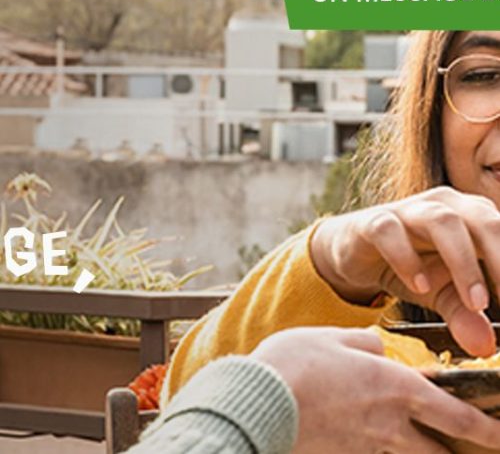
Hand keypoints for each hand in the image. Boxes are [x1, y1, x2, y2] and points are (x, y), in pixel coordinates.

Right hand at [251, 327, 499, 453]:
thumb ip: (364, 341)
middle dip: (462, 452)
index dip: (487, 429)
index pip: (456, 415)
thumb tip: (378, 348)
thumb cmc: (296, 361)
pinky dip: (386, 453)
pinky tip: (380, 443)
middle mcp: (389, 423)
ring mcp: (367, 446)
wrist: (260, 399)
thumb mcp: (333, 336)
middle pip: (440, 451)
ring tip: (428, 446)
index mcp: (393, 386)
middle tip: (476, 447)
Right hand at [311, 186, 499, 355]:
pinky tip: (419, 286)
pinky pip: (391, 231)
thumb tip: (485, 348)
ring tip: (476, 304)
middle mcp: (445, 206)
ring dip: (463, 261)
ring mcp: (408, 210)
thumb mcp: (441, 293)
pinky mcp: (373, 221)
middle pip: (484, 219)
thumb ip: (465, 314)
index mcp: (472, 217)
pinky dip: (407, 258)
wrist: (357, 251)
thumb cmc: (410, 265)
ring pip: (442, 221)